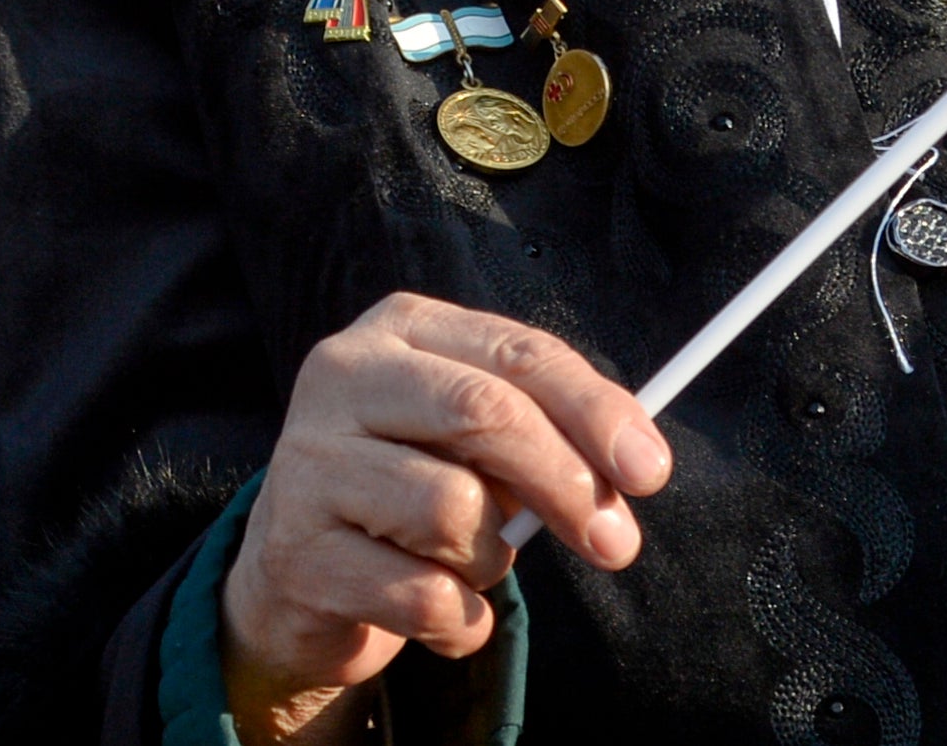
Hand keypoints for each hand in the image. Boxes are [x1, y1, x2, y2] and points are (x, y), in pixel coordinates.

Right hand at [220, 295, 667, 744]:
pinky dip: (461, 619)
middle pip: (484, 414)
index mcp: (399, 328)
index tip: (650, 469)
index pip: (516, 353)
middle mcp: (342, 376)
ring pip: (452, 510)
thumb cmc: (411, 487)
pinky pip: (422, 596)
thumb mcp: (472, 442)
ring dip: (492, 559)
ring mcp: (308, 462)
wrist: (296, 573)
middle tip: (618, 542)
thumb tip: (635, 461)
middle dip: (567, 482)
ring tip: (472, 564)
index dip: (594, 409)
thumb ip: (544, 432)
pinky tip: (447, 613)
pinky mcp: (296, 553)